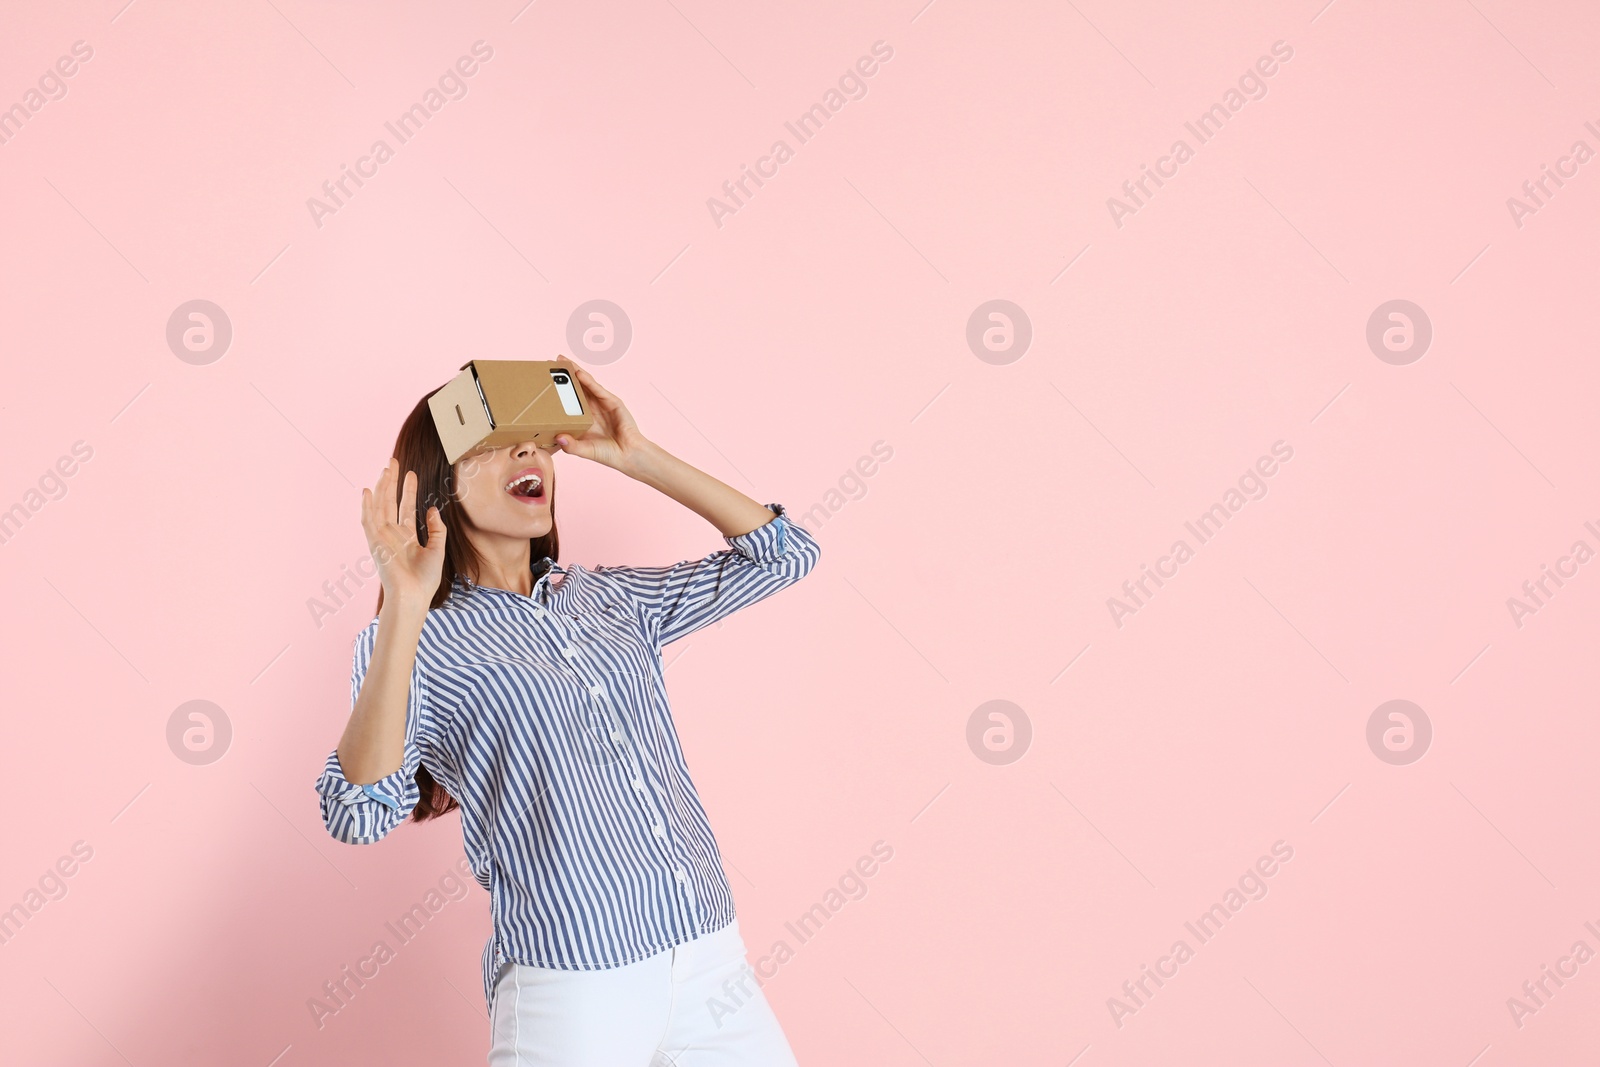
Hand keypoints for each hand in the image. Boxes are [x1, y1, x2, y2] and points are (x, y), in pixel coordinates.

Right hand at [361, 458, 446, 611]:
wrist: (414, 597)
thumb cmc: (425, 580)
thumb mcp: (437, 550)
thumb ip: (437, 529)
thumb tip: (432, 508)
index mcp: (407, 537)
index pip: (406, 507)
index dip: (408, 490)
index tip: (411, 473)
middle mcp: (393, 535)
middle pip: (390, 502)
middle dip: (392, 482)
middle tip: (393, 461)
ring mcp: (382, 538)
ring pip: (380, 507)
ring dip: (382, 487)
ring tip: (386, 468)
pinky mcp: (375, 544)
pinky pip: (368, 522)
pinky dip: (367, 507)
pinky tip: (368, 491)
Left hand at [553, 367, 653, 473]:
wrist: (629, 455)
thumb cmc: (608, 454)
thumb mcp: (585, 450)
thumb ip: (571, 446)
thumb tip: (558, 437)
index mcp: (583, 419)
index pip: (567, 400)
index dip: (556, 391)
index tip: (542, 382)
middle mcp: (591, 408)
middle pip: (575, 388)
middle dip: (563, 375)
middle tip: (549, 363)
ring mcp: (602, 403)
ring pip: (585, 384)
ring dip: (574, 371)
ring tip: (561, 361)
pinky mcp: (612, 402)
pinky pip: (597, 389)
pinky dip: (588, 381)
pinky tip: (578, 373)